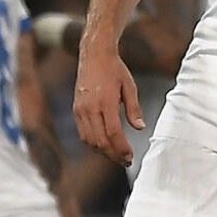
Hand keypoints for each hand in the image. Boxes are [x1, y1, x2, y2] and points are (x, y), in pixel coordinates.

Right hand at [72, 46, 143, 166]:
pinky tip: (104, 145)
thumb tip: (140, 128)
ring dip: (102, 151)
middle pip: (100, 141)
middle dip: (113, 154)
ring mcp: (81, 110)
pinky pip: (83, 133)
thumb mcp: (130, 87)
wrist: (94, 56)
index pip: (113, 133)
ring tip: (117, 155)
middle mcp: (90, 108)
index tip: (131, 156)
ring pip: (89, 140)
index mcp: (105, 102)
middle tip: (126, 161)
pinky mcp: (76, 110)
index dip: (122, 148)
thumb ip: (134, 109)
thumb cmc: (115, 69)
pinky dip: (93, 143)